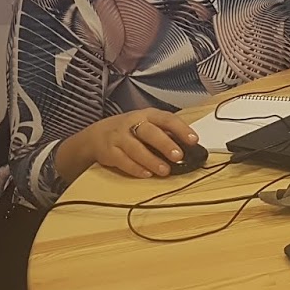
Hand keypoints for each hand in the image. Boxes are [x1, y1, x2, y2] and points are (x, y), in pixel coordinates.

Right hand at [60, 109, 197, 182]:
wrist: (95, 136)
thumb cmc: (129, 131)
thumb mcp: (146, 125)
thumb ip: (164, 133)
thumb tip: (189, 148)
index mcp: (147, 115)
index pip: (166, 118)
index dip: (181, 129)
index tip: (194, 140)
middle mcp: (132, 123)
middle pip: (150, 132)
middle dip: (165, 144)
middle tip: (178, 156)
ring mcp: (119, 137)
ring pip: (136, 148)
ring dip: (152, 160)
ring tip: (165, 171)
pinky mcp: (108, 151)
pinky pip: (122, 160)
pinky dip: (135, 168)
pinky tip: (146, 174)